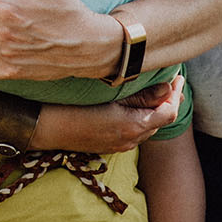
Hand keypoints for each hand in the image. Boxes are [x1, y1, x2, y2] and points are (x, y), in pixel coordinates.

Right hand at [32, 75, 184, 153]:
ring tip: (152, 88)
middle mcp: (129, 140)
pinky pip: (132, 131)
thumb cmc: (70, 106)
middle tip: (169, 79)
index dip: (176, 93)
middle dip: (167, 100)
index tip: (178, 77)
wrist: (42, 126)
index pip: (168, 112)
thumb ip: (140, 95)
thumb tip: (166, 88)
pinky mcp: (107, 145)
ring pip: (145, 126)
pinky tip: (131, 103)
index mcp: (132, 127)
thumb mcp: (108, 96)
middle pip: (159, 121)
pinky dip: (139, 117)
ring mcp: (117, 145)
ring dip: (153, 109)